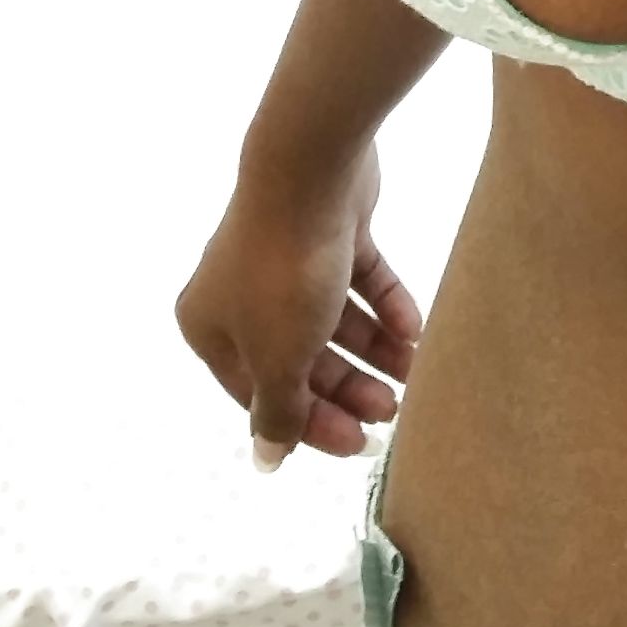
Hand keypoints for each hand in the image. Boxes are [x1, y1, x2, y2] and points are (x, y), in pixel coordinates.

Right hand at [175, 139, 422, 466]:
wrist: (311, 166)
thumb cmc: (283, 274)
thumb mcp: (278, 357)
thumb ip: (278, 411)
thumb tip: (266, 460)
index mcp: (211, 325)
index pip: (259, 393)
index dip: (308, 425)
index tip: (356, 446)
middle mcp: (242, 292)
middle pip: (299, 357)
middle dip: (347, 388)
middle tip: (390, 411)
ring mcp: (286, 257)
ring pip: (332, 320)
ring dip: (373, 350)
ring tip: (413, 371)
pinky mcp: (330, 230)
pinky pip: (358, 280)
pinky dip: (384, 305)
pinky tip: (415, 329)